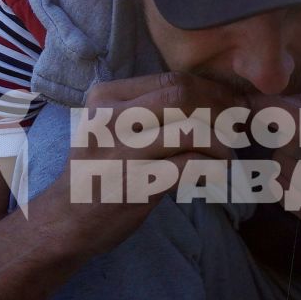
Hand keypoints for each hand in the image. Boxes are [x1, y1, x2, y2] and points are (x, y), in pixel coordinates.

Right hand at [59, 72, 243, 253]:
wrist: (65, 220)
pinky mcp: (137, 183)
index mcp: (106, 97)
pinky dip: (213, 169)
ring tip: (225, 157)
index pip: (172, 79)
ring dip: (220, 144)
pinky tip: (217, 176)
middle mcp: (112, 118)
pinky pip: (191, 166)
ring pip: (191, 130)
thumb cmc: (98, 171)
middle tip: (235, 129)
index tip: (228, 107)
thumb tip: (208, 99)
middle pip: (184, 96)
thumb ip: (147, 111)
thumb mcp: (110, 128)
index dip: (210, 91)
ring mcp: (123, 151)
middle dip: (220, 111)